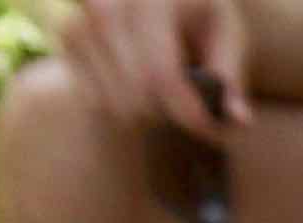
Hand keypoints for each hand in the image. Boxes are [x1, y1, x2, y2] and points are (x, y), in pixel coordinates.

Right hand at [47, 0, 255, 135]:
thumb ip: (230, 77)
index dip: (189, 111)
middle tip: (196, 111)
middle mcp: (106, 4)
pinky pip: (95, 100)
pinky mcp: (64, 37)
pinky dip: (124, 106)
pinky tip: (142, 86)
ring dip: (150, 115)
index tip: (214, 130)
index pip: (162, 74)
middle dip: (173, 115)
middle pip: (137, 95)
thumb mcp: (226, 35)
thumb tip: (238, 120)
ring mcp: (79, 20)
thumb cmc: (200, 11)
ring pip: (116, 104)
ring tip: (171, 93)